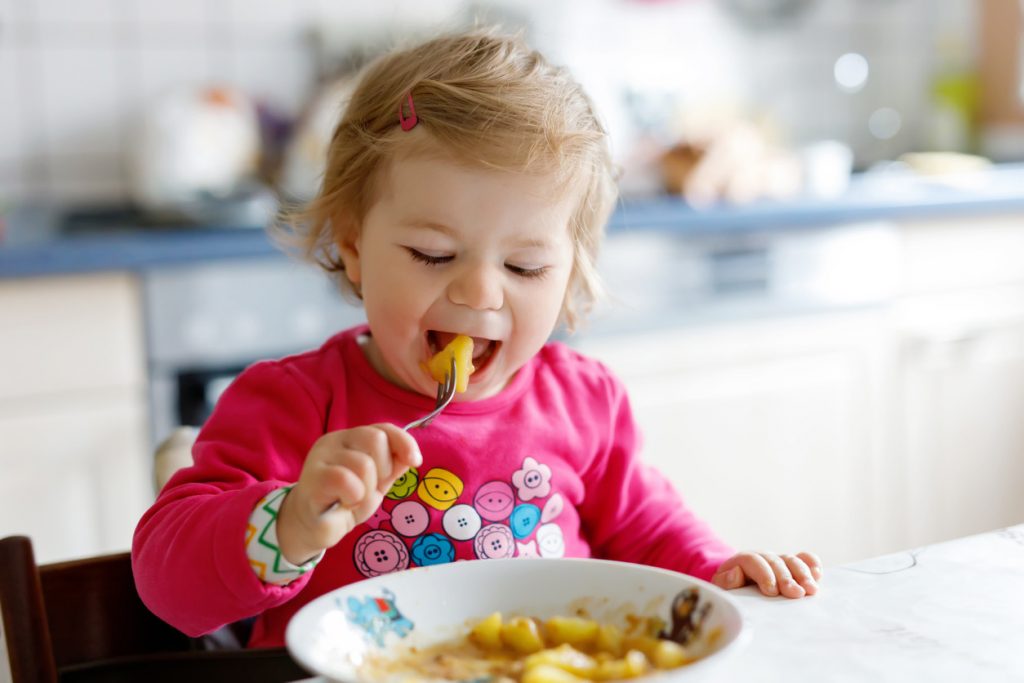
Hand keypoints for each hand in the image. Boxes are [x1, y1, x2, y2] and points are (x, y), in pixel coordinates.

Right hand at [276, 424, 421, 564]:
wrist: (313, 527)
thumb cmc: (345, 500)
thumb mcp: (377, 482)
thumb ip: (393, 465)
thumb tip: (412, 456)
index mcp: (351, 438)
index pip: (383, 428)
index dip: (404, 442)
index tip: (415, 462)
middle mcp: (334, 441)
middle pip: (376, 439)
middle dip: (383, 469)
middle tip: (369, 488)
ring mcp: (321, 457)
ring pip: (363, 464)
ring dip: (366, 490)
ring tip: (353, 499)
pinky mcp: (313, 478)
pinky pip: (346, 480)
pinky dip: (353, 496)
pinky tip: (345, 503)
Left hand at [711, 551, 821, 597]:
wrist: (740, 589)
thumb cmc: (732, 593)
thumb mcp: (723, 590)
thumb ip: (725, 582)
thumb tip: (735, 573)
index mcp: (742, 561)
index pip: (752, 561)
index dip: (763, 574)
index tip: (772, 592)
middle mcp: (763, 557)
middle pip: (775, 561)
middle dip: (786, 577)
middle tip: (796, 593)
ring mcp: (779, 560)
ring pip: (792, 560)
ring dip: (803, 574)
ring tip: (811, 590)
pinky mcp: (793, 566)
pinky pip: (805, 559)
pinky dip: (812, 563)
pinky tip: (818, 574)